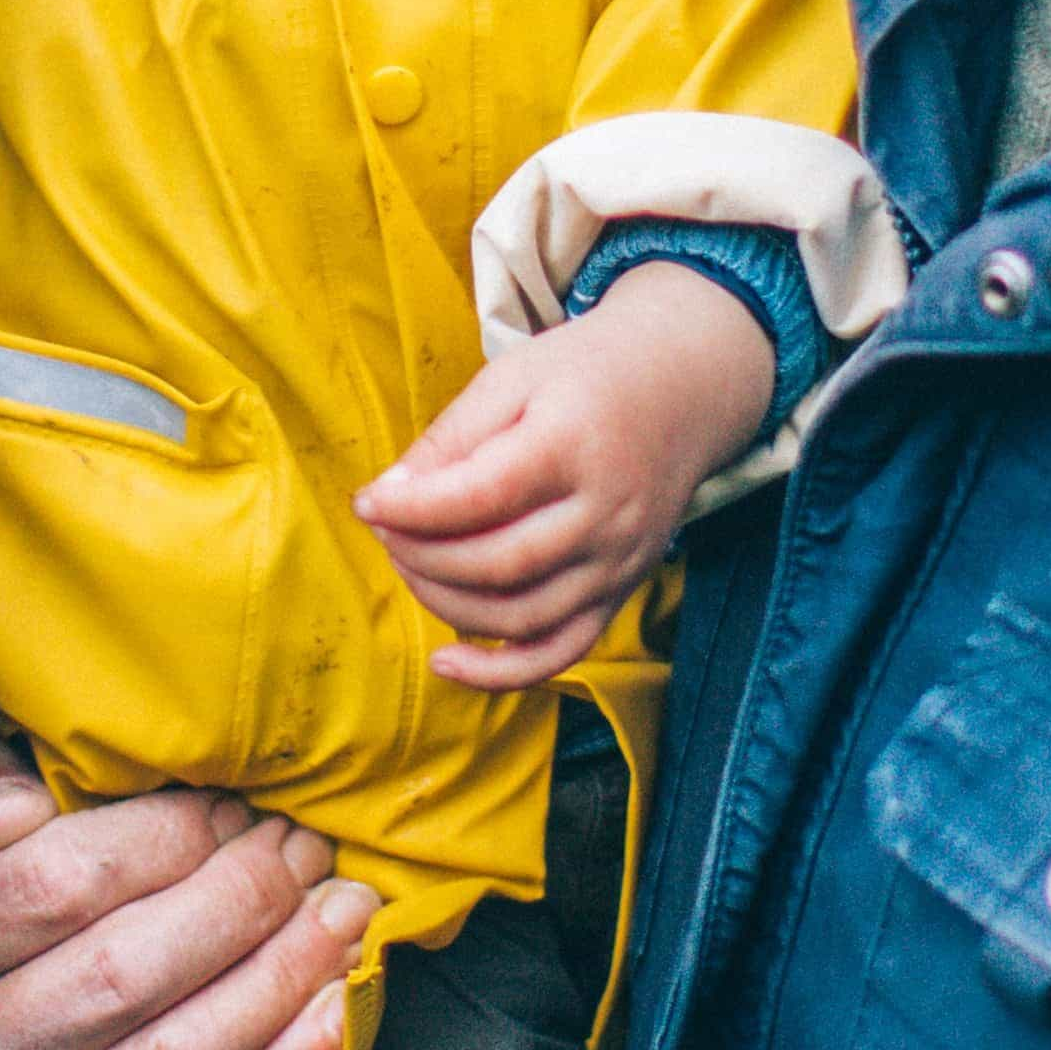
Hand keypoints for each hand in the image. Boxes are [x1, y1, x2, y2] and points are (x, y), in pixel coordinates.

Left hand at [355, 262, 773, 690]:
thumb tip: (389, 494)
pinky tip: (445, 662)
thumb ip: (453, 435)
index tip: (368, 501)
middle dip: (421, 556)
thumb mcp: (515, 375)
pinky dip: (500, 674)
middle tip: (384, 530)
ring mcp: (618, 562)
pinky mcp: (621, 592)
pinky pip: (561, 652)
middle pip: (498, 564)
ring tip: (409, 564)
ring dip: (445, 604)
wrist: (682, 389)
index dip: (413, 508)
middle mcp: (605, 514)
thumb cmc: (586, 375)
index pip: (482, 495)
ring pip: (521, 616)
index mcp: (574, 446)